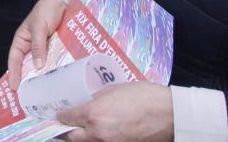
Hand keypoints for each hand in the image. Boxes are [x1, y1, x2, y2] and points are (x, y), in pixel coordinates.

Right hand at [7, 0, 66, 90]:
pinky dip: (52, 70)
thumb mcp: (39, 27)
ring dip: (40, 76)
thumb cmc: (46, 11)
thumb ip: (38, 46)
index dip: (13, 73)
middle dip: (25, 79)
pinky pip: (51, 61)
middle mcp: (31, 46)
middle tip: (27, 96)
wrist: (62, 1)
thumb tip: (38, 66)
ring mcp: (43, 48)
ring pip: (39, 65)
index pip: (14, 59)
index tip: (14, 88)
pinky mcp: (54, 48)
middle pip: (25, 65)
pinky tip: (55, 80)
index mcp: (21, 40)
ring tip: (41, 92)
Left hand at [58, 82, 172, 141]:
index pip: (66, 118)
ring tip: (78, 130)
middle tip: (62, 125)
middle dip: (64, 131)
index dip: (59, 115)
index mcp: (93, 115)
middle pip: (70, 138)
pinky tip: (97, 134)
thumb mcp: (114, 90)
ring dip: (78, 138)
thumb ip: (95, 98)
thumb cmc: (144, 97)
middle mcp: (97, 134)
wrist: (170, 115)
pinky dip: (95, 141)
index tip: (57, 113)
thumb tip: (85, 103)